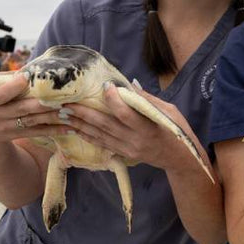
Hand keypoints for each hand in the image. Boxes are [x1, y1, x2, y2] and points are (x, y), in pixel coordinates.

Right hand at [0, 74, 67, 145]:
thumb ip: (5, 79)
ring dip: (52, 116)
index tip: (27, 78)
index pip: (0, 94)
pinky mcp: (15, 135)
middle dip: (41, 104)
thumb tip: (31, 69)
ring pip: (32, 121)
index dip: (13, 87)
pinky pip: (36, 132)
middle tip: (61, 98)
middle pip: (21, 108)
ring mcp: (5, 127)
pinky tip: (68, 127)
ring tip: (69, 111)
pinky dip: (52, 130)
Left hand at [64, 84, 207, 173]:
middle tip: (67, 102)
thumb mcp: (169, 111)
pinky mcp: (123, 154)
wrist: (178, 158)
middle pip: (106, 124)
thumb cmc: (177, 130)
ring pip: (100, 135)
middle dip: (84, 112)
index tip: (105, 85)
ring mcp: (127, 149)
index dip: (114, 99)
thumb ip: (147, 100)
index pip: (126, 113)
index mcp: (148, 128)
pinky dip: (88, 135)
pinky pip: (102, 144)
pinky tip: (76, 129)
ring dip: (81, 124)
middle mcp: (134, 140)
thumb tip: (128, 85)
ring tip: (64, 114)